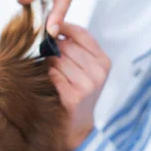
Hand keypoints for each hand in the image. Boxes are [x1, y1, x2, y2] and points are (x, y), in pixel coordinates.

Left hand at [48, 23, 110, 150]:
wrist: (78, 125)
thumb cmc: (79, 91)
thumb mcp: (86, 69)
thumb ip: (75, 48)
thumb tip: (54, 26)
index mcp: (104, 62)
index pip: (83, 34)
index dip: (64, 27)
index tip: (51, 25)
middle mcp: (98, 72)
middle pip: (67, 46)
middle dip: (53, 48)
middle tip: (47, 53)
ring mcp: (87, 85)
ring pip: (58, 60)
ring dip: (49, 62)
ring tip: (50, 69)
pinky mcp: (73, 97)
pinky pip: (53, 76)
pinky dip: (49, 76)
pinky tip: (51, 81)